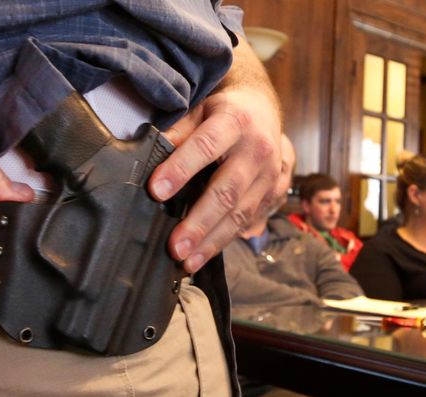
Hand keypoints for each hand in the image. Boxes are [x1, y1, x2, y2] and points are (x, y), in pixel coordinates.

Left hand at [150, 84, 282, 272]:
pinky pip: (249, 221)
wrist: (263, 110)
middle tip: (175, 245)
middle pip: (227, 191)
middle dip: (199, 222)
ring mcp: (269, 174)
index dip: (180, 168)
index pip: (205, 146)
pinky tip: (205, 254)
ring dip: (212, 241)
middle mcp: (257, 149)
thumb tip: (152, 151)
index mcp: (235, 121)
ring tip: (187, 260)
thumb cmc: (224, 111)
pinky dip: (225, 240)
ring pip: (240, 213)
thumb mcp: (200, 109)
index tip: (156, 190)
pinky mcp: (273, 192)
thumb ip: (178, 130)